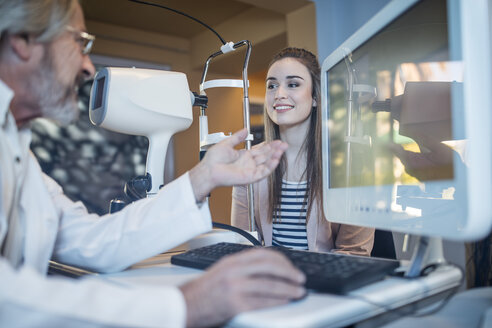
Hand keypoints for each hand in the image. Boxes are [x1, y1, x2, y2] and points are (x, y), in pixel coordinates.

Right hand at [179, 248, 305, 327]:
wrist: (185, 305)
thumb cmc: (204, 290)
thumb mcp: (222, 270)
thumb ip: (242, 267)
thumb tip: (268, 269)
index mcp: (232, 261)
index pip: (263, 254)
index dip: (282, 260)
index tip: (291, 267)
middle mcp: (234, 271)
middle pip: (270, 267)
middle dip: (289, 273)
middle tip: (300, 279)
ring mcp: (235, 287)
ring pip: (269, 285)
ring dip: (288, 289)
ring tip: (298, 292)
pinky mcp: (235, 304)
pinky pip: (262, 301)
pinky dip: (277, 301)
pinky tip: (285, 301)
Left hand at [189, 129, 287, 201]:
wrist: (209, 170)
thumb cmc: (214, 160)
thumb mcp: (227, 143)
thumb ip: (237, 137)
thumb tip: (245, 129)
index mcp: (244, 155)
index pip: (260, 150)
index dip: (269, 145)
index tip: (276, 141)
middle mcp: (248, 163)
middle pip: (266, 155)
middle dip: (275, 149)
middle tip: (283, 143)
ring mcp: (250, 170)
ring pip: (266, 163)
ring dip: (275, 156)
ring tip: (282, 149)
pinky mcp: (250, 177)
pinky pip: (263, 172)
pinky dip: (271, 166)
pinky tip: (276, 159)